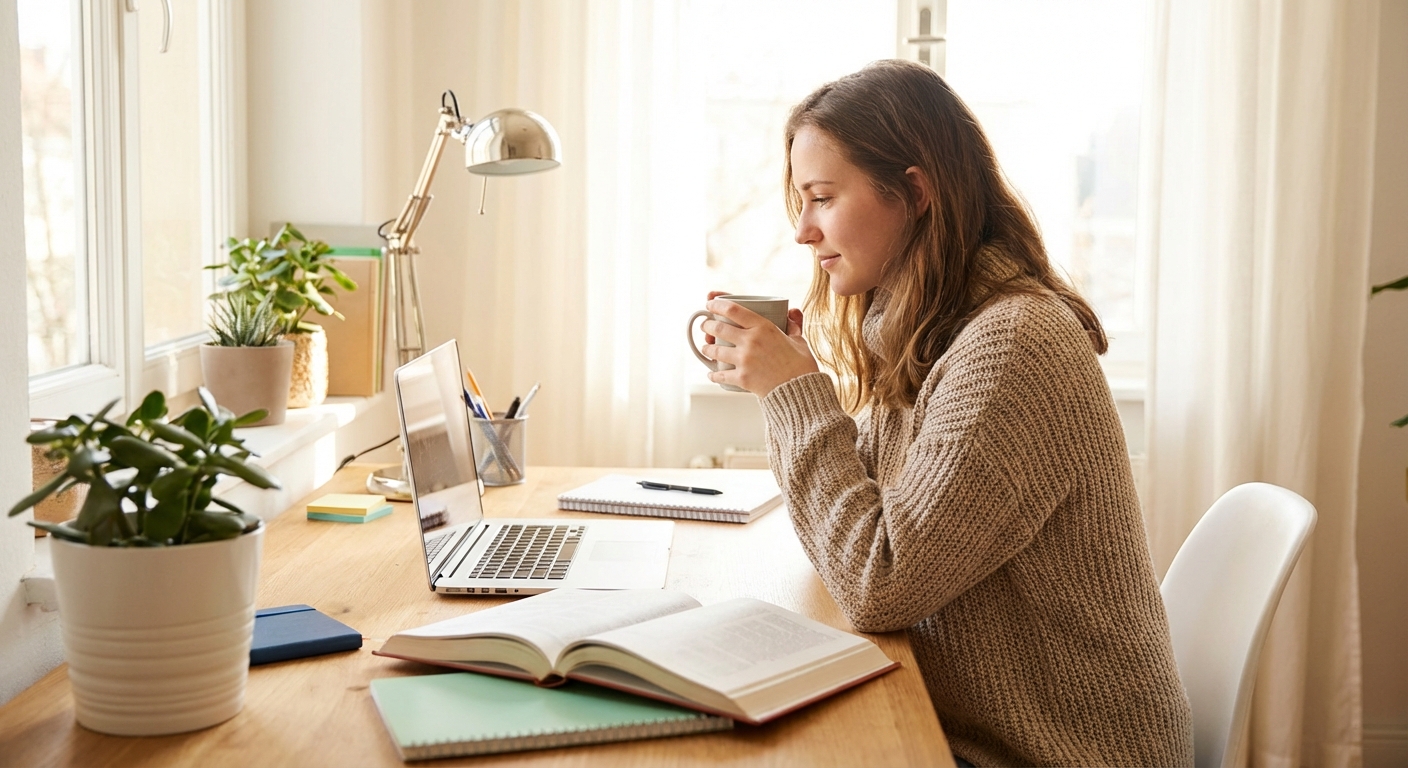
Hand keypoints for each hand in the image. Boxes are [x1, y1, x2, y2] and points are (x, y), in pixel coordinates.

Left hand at [701, 299, 818, 396]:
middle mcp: (750, 341)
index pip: (732, 310)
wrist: (800, 390)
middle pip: (718, 328)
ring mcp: (744, 360)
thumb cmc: (800, 365)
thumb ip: (794, 324)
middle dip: (707, 326)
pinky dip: (713, 374)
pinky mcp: (742, 378)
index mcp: (763, 327)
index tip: (709, 305)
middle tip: (705, 327)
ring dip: (707, 348)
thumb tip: (793, 311)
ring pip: (715, 350)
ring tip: (706, 348)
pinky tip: (711, 373)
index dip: (716, 305)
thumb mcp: (799, 340)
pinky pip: (720, 374)